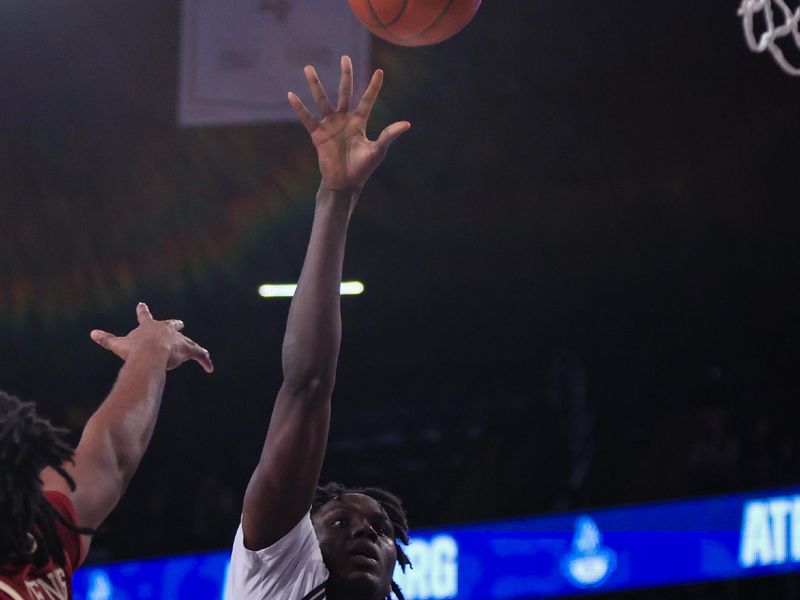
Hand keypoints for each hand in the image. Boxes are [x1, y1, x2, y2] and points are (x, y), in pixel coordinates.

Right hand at [90, 303, 213, 372]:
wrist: (150, 353)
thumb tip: (92, 333)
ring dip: (194, 347)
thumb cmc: (133, 349)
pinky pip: (200, 355)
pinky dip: (206, 361)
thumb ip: (106, 339)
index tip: (141, 304)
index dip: (142, 311)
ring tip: (201, 352)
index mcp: (149, 326)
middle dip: (175, 325)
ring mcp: (179, 339)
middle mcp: (166, 329)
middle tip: (179, 324)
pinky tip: (210, 368)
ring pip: (189, 342)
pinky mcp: (189, 349)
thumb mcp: (118, 345)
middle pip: (172, 325)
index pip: (144, 316)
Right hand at [288, 55, 409, 192]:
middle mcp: (344, 119)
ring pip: (322, 100)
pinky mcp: (317, 134)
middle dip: (346, 75)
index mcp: (359, 121)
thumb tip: (407, 124)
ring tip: (308, 68)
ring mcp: (330, 125)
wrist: (345, 183)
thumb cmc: (362, 168)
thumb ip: (389, 135)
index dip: (374, 86)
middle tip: (345, 57)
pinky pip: (307, 118)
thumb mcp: (378, 150)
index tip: (380, 71)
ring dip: (315, 84)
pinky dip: (299, 108)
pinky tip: (291, 95)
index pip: (367, 99)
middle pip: (345, 92)